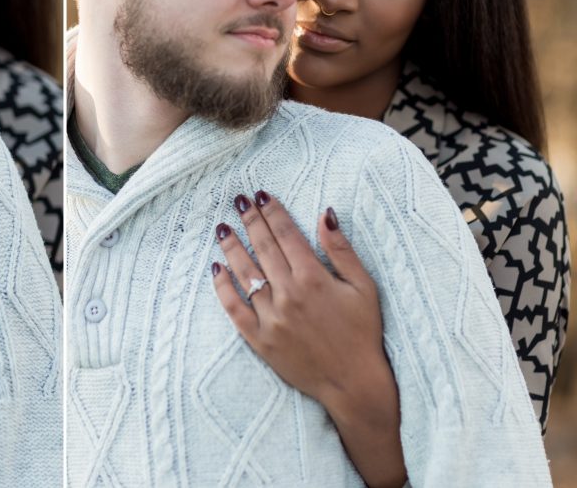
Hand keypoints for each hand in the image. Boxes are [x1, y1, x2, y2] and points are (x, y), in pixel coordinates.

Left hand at [211, 191, 405, 487]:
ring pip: (245, 273)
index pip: (286, 235)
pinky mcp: (259, 339)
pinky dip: (223, 287)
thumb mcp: (363, 287)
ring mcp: (271, 317)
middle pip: (263, 247)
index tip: (262, 195)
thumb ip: (341, 250)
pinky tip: (216, 268)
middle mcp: (288, 294)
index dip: (272, 212)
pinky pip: (234, 308)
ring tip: (222, 227)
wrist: (353, 383)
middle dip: (250, 220)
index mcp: (314, 278)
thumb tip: (325, 214)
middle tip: (239, 200)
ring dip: (232, 247)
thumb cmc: (362, 332)